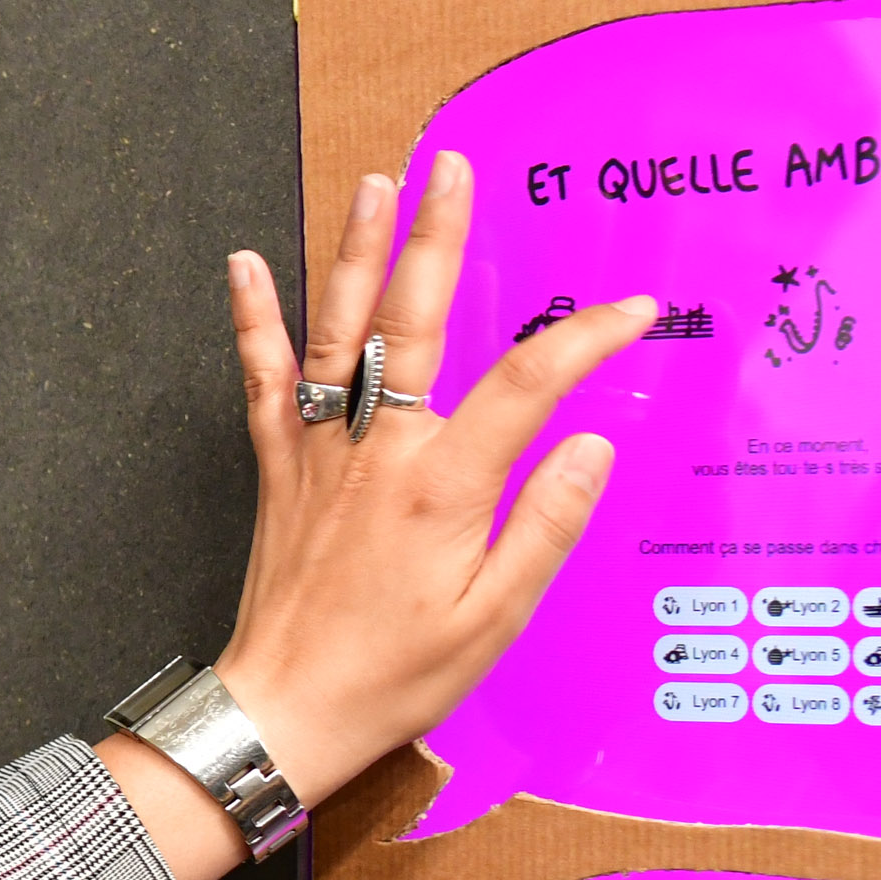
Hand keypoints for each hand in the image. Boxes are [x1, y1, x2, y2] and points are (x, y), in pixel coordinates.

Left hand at [101, 164, 648, 879]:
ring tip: (375, 185)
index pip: (529, 384)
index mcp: (444, 484)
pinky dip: (253, 319)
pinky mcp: (277, 468)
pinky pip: (264, 379)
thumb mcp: (496, 616)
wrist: (285, 711)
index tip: (633, 311)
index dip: (586, 339)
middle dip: (438, 237)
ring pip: (338, 330)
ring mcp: (320, 452)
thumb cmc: (395, 675)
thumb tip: (591, 447)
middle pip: (414, 320)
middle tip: (452, 169)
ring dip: (356, 251)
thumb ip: (545, 524)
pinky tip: (247, 263)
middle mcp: (378, 450)